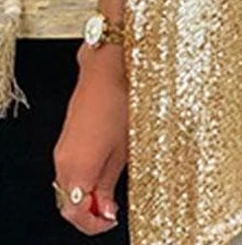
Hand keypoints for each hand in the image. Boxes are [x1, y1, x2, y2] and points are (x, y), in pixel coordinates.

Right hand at [52, 44, 128, 234]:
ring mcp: (61, 150)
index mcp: (78, 168)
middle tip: (112, 211)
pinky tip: (102, 173)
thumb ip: (108, 184)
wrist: (107, 72)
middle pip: (67, 204)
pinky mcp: (65, 140)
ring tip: (110, 193)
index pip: (74, 214)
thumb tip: (103, 211)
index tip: (111, 221)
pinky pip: (68, 171)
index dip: (92, 225)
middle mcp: (63, 162)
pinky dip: (82, 180)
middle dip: (88, 213)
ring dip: (85, 196)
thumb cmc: (121, 104)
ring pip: (67, 188)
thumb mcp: (123, 149)